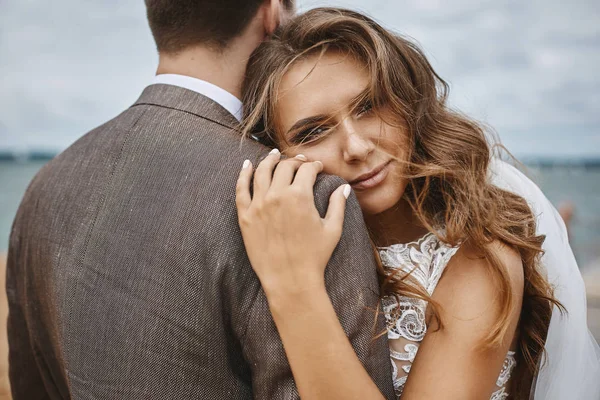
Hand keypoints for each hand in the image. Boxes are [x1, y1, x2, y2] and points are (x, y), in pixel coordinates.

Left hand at [236, 149, 351, 302]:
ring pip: (261, 172)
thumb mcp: (332, 229)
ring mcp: (258, 205)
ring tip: (273, 155)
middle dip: (295, 161)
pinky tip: (247, 166)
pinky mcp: (245, 216)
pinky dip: (243, 174)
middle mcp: (277, 195)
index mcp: (300, 196)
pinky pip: (241, 189)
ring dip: (269, 160)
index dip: (314, 165)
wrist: (290, 280)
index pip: (306, 169)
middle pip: (284, 167)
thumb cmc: (314, 257)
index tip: (317, 167)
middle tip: (299, 162)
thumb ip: (337, 205)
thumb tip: (343, 187)